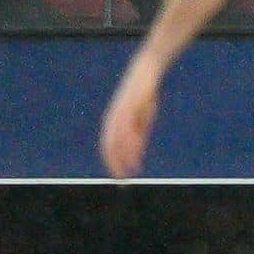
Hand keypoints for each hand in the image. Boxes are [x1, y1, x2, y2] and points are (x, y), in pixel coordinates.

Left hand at [99, 60, 162, 178]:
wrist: (146, 72)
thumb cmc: (144, 95)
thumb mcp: (142, 118)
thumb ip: (138, 134)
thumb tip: (136, 153)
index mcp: (113, 122)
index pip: (108, 147)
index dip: (113, 163)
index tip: (119, 178)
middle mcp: (112, 119)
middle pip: (109, 147)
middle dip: (114, 165)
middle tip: (121, 181)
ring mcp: (119, 114)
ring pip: (117, 140)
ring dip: (122, 158)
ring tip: (129, 172)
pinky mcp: (128, 108)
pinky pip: (127, 129)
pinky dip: (130, 143)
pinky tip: (136, 153)